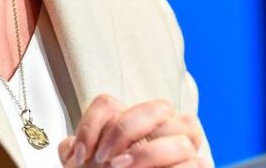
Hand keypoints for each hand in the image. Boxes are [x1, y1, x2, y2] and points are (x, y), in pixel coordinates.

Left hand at [58, 94, 206, 167]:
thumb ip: (77, 152)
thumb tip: (68, 146)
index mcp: (130, 123)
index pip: (109, 103)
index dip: (93, 123)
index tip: (79, 153)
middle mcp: (161, 129)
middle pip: (157, 106)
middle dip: (127, 129)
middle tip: (106, 158)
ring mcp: (183, 149)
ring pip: (184, 129)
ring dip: (149, 151)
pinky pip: (198, 163)